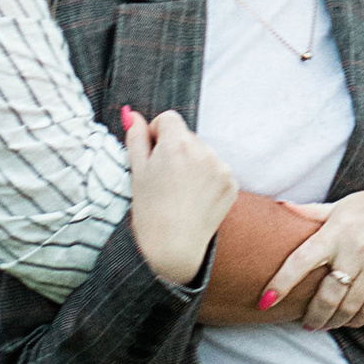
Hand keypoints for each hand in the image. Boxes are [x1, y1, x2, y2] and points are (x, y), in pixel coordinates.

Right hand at [123, 108, 237, 289]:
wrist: (174, 249)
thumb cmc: (150, 211)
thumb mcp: (136, 173)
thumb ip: (135, 138)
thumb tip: (131, 114)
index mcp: (177, 144)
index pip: (168, 119)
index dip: (157, 135)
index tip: (153, 156)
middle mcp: (203, 150)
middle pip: (186, 137)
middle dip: (175, 150)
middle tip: (164, 180)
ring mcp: (221, 166)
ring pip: (201, 153)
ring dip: (192, 164)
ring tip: (179, 192)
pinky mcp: (231, 182)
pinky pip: (216, 170)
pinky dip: (206, 180)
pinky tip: (194, 199)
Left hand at [261, 170, 363, 331]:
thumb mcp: (344, 205)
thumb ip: (312, 213)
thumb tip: (279, 206)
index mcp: (336, 230)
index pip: (301, 260)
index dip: (281, 283)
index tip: (266, 300)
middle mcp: (354, 250)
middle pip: (326, 296)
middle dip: (312, 317)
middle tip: (305, 323)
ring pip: (348, 308)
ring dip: (332, 322)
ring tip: (324, 325)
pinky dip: (356, 320)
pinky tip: (349, 321)